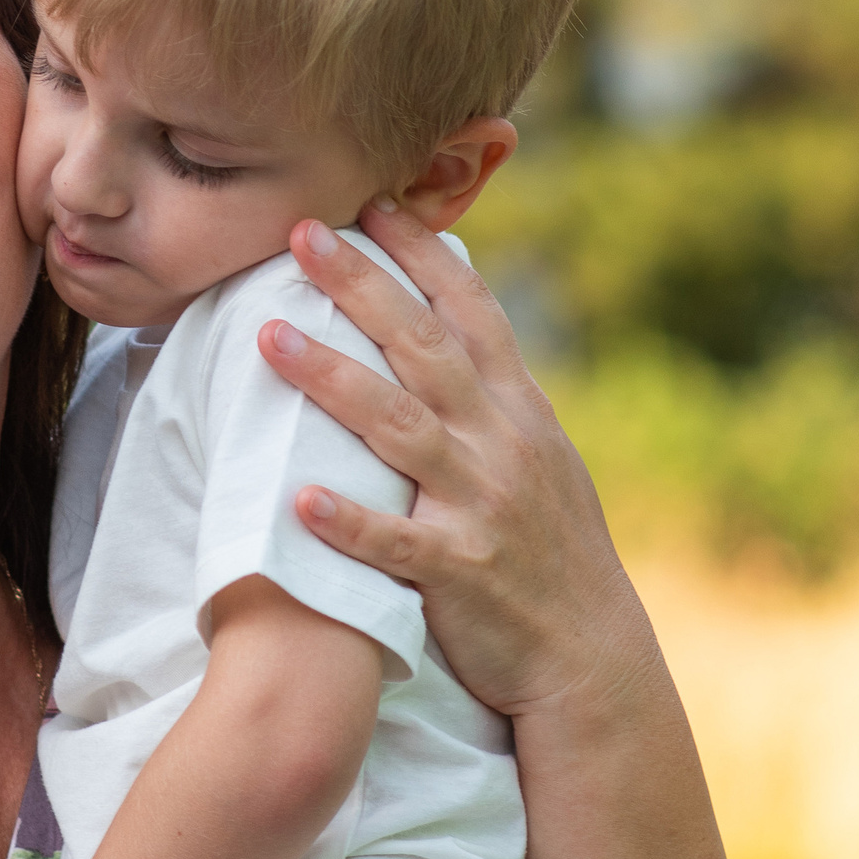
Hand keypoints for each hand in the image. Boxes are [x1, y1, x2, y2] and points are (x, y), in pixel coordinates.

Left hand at [264, 201, 659, 721]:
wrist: (590, 658)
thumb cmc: (552, 557)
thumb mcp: (541, 462)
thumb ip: (493, 401)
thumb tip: (449, 336)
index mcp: (520, 411)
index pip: (471, 312)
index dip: (423, 253)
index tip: (373, 200)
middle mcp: (503, 444)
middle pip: (422, 348)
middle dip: (361, 285)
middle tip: (300, 231)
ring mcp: (482, 505)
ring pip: (400, 428)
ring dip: (332, 381)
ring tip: (268, 341)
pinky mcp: (460, 572)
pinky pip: (397, 542)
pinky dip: (350, 520)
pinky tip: (298, 500)